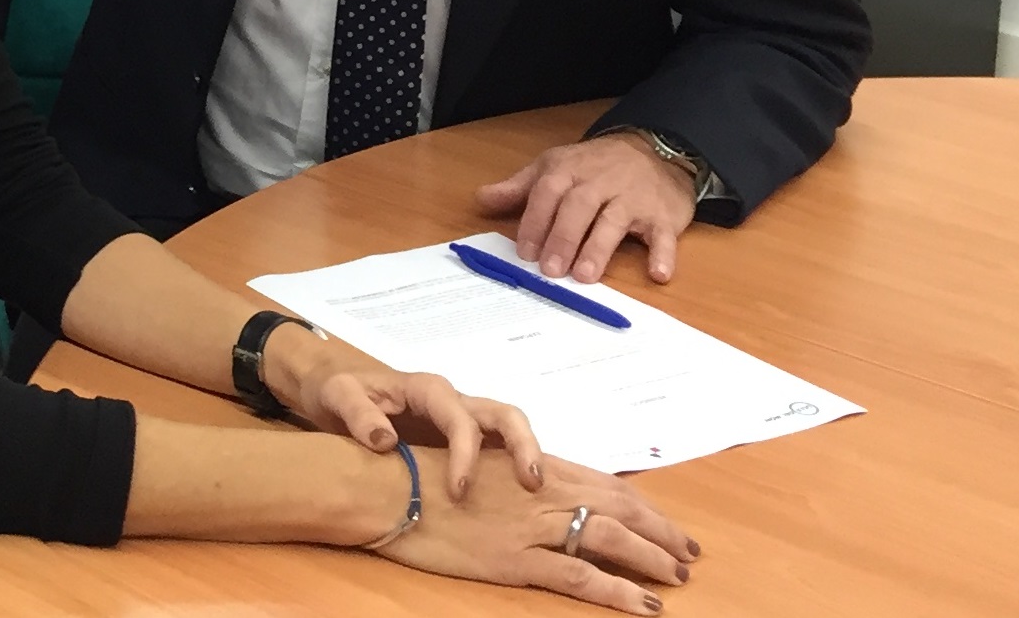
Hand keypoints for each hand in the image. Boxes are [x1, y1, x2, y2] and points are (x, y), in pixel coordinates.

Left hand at [267, 327, 544, 503]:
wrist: (330, 392)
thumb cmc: (335, 391)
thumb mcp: (337, 396)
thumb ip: (357, 414)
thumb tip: (385, 441)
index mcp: (425, 389)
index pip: (459, 418)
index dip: (466, 453)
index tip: (459, 491)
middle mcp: (450, 401)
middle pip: (503, 414)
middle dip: (523, 445)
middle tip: (532, 484)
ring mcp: (459, 420)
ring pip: (507, 429)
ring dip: (527, 456)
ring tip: (536, 493)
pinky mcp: (458, 441)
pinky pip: (496, 450)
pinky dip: (512, 468)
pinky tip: (518, 501)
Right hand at [375, 445, 697, 612]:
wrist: (382, 486)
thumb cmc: (418, 476)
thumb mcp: (474, 470)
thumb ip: (513, 479)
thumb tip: (548, 493)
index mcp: (530, 468)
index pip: (604, 483)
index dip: (642, 504)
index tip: (667, 523)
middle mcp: (538, 491)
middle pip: (616, 506)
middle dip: (659, 530)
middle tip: (689, 552)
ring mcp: (529, 525)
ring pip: (607, 536)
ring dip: (650, 557)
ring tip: (677, 577)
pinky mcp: (515, 558)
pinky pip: (578, 576)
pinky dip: (617, 590)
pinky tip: (644, 606)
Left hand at [477, 133, 696, 283]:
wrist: (654, 149)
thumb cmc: (594, 165)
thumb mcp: (554, 167)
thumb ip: (519, 188)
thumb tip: (481, 200)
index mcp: (569, 171)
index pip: (547, 193)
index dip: (535, 222)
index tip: (524, 252)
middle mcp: (600, 183)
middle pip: (578, 208)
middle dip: (562, 238)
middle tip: (551, 270)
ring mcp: (633, 198)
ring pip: (614, 221)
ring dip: (599, 248)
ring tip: (585, 275)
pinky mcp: (663, 215)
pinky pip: (664, 234)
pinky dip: (662, 253)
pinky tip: (658, 273)